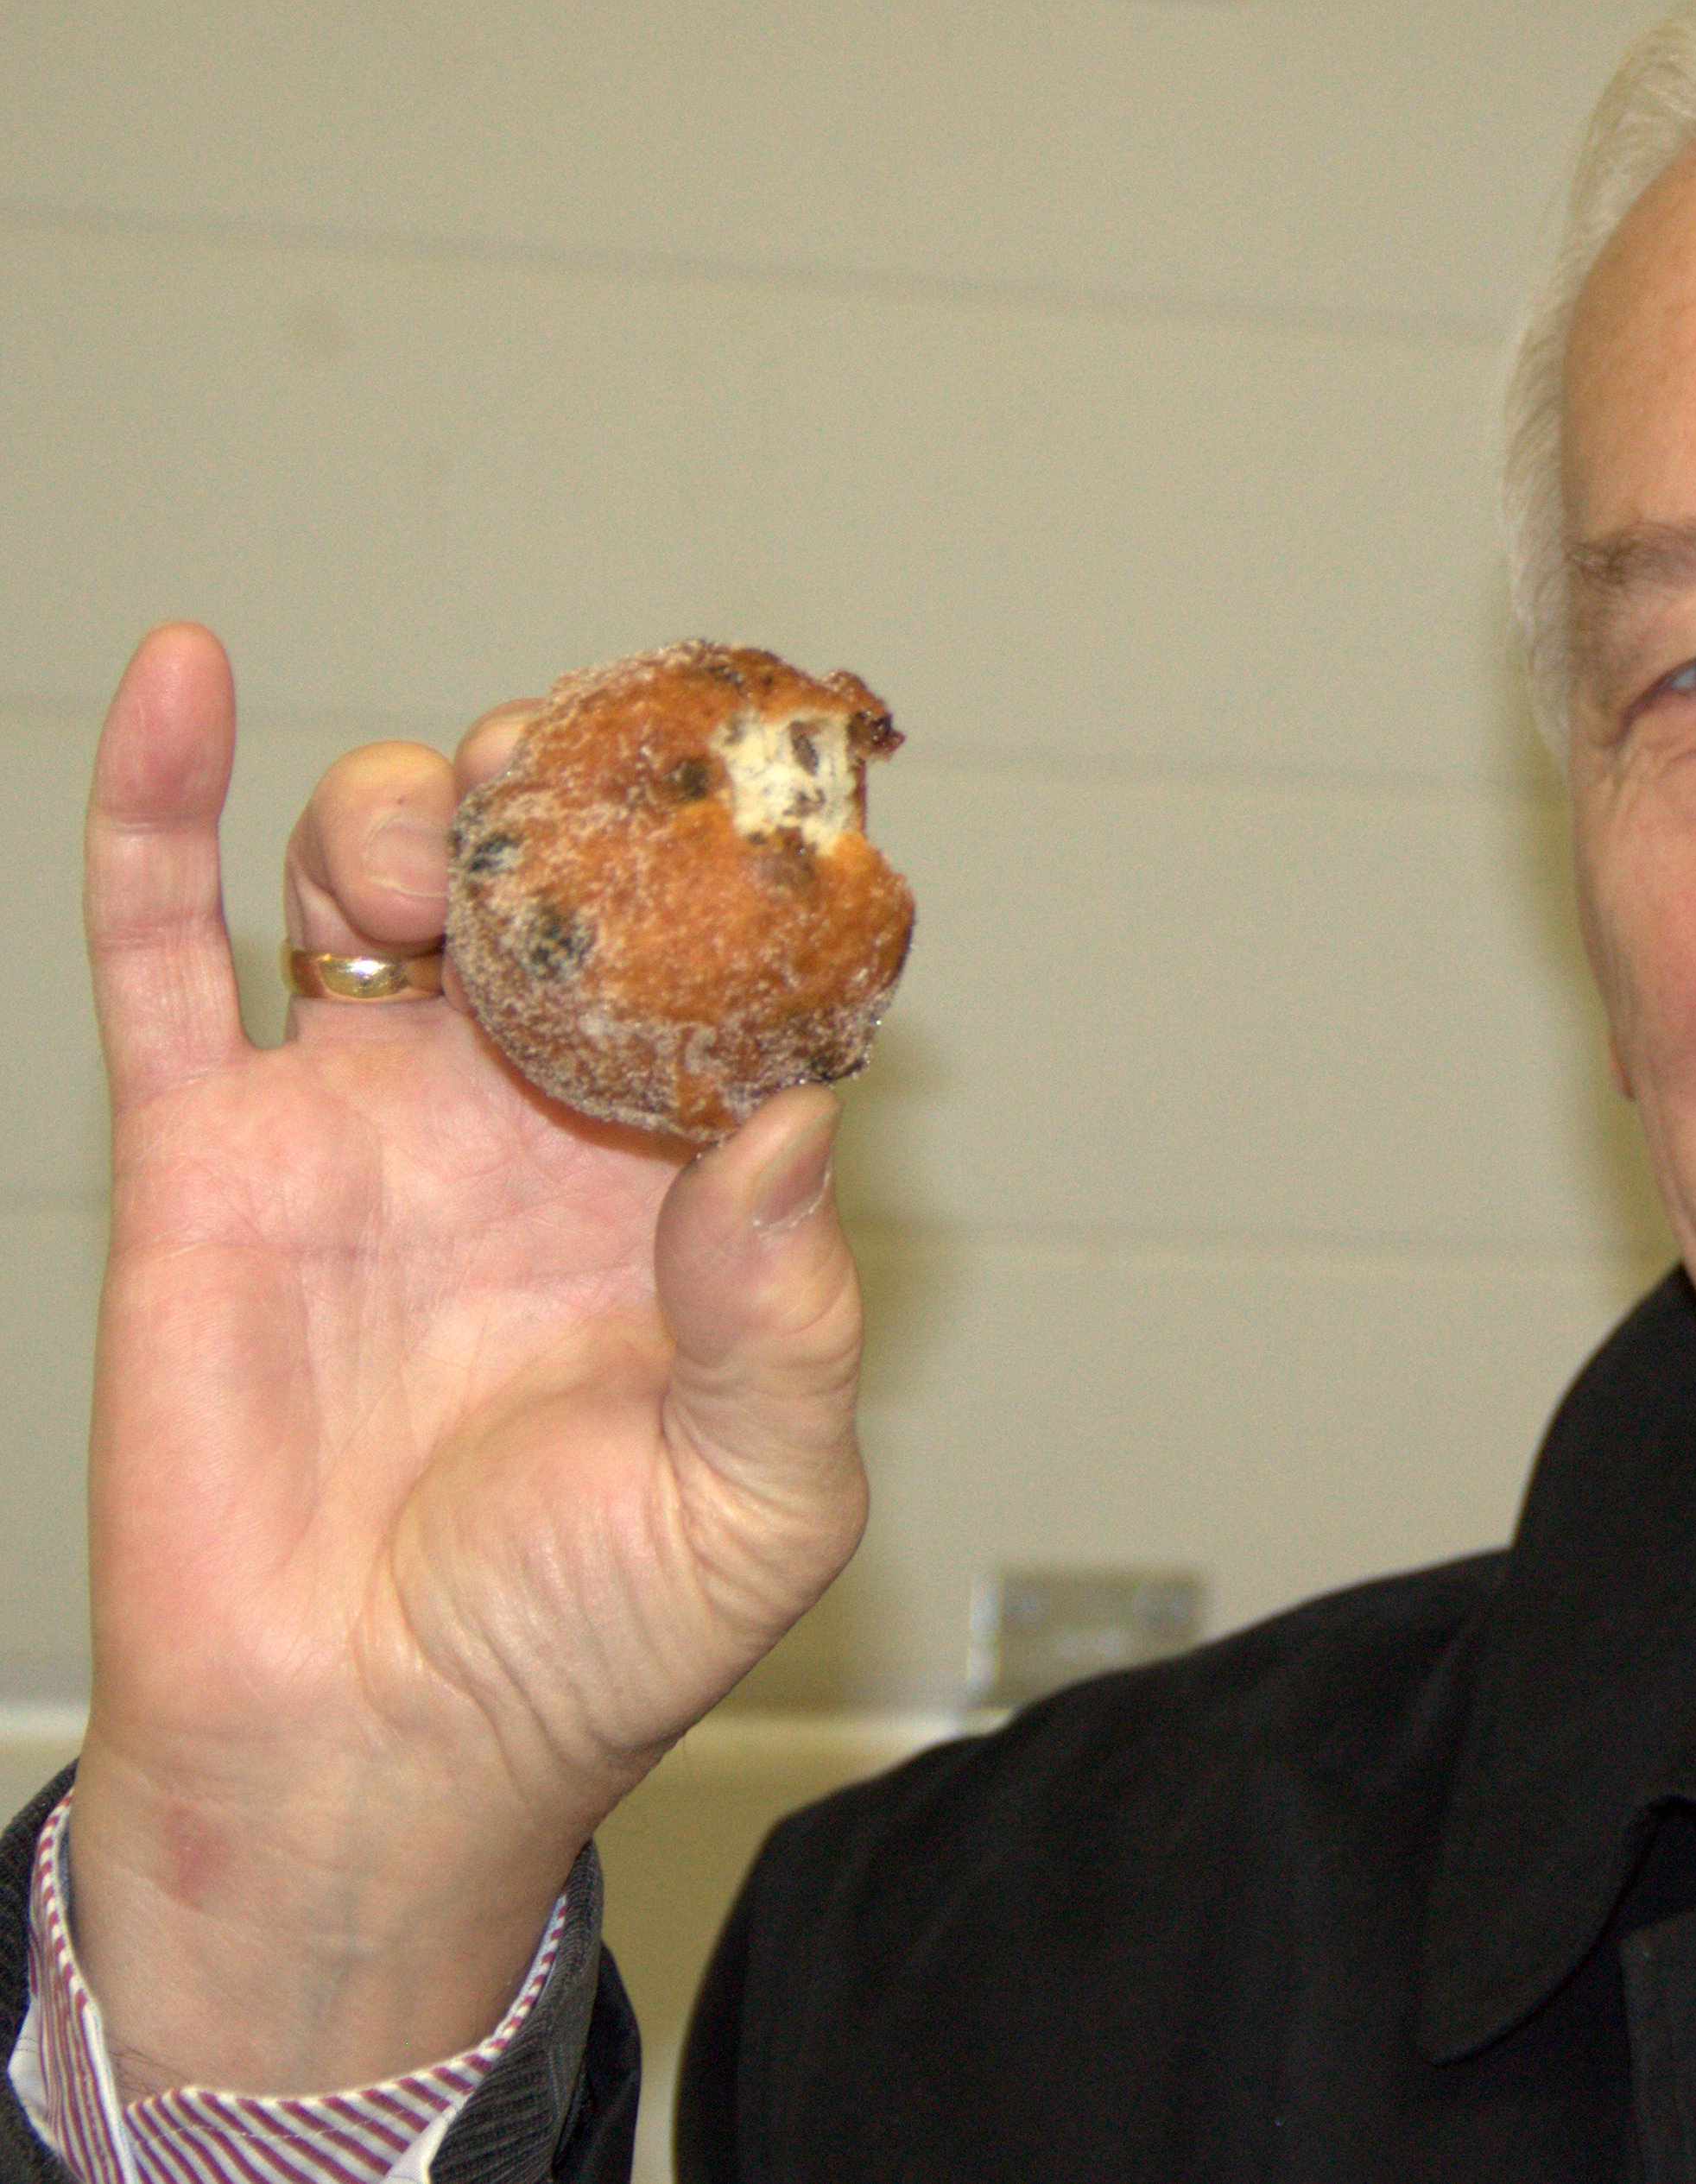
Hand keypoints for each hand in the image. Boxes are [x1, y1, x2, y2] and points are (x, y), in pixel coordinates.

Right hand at [64, 626, 868, 2093]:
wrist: (366, 1764)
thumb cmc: (580, 1645)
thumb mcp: (760, 1496)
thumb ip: (794, 1313)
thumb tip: (787, 1124)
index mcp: (675, 1175)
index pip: (720, 967)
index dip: (739, 875)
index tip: (766, 795)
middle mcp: (524, 1119)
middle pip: (547, 883)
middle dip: (566, 803)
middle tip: (580, 792)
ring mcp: (360, 1116)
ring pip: (376, 878)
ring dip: (414, 805)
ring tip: (445, 844)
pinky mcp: (205, 1153)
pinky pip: (164, 947)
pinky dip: (160, 802)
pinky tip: (184, 673)